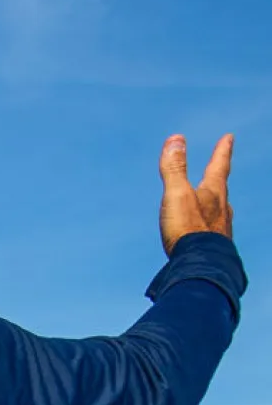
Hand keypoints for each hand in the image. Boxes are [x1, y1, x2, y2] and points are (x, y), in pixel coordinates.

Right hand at [159, 132, 233, 255]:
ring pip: (221, 212)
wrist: (201, 266)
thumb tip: (176, 138)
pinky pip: (214, 233)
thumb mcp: (176, 194)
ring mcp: (221, 230)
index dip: (222, 151)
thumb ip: (175, 168)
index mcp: (213, 194)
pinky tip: (207, 235)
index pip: (219, 166)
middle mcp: (222, 210)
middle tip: (221, 170)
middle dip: (219, 178)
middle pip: (222, 189)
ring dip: (216, 205)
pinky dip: (210, 228)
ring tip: (217, 204)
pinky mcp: (215, 249)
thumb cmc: (188, 229)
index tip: (229, 138)